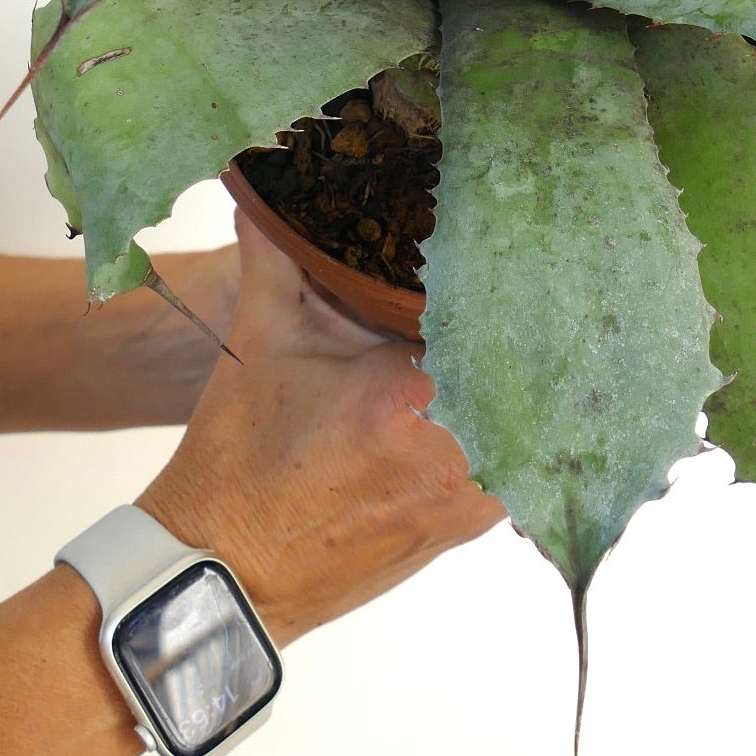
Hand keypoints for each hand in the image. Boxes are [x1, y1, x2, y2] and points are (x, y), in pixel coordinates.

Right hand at [138, 210, 504, 641]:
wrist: (225, 572)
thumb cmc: (238, 462)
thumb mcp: (260, 342)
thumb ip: (276, 256)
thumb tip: (261, 183)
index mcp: (404, 399)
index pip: (487, 314)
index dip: (500, 275)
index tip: (502, 242)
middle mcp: (453, 454)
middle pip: (522, 364)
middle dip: (520, 320)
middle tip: (531, 272)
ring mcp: (468, 499)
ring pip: (531, 416)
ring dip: (521, 375)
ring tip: (517, 323)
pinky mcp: (466, 525)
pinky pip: (515, 460)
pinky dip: (510, 422)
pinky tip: (494, 387)